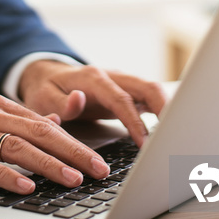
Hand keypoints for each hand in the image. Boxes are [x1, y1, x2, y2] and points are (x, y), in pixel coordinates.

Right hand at [0, 95, 109, 193]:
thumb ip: (19, 121)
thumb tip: (53, 124)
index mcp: (2, 107)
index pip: (47, 126)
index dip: (75, 143)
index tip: (97, 160)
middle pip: (40, 134)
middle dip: (73, 153)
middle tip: (97, 170)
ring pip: (18, 147)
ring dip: (49, 164)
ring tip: (72, 179)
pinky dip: (6, 175)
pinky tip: (25, 186)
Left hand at [19, 61, 166, 147]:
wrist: (47, 75)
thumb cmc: (46, 89)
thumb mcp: (43, 98)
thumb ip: (60, 103)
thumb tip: (78, 100)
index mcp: (94, 78)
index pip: (121, 99)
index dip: (135, 121)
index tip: (144, 143)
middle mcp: (112, 76)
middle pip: (147, 87)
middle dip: (164, 109)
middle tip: (174, 135)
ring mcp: (121, 82)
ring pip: (152, 90)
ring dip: (166, 109)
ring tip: (175, 135)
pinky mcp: (125, 91)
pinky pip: (147, 98)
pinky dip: (160, 111)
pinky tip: (166, 130)